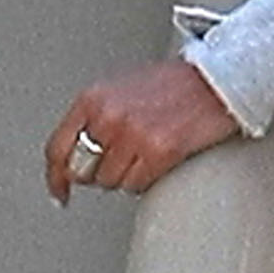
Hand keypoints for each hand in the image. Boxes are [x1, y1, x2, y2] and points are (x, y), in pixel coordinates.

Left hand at [45, 59, 239, 203]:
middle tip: (121, 161)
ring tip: (145, 152)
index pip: (58, 147)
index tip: (60, 191)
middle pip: (83, 171)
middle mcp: (108, 116)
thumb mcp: (121, 90)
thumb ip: (95, 117)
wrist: (217, 80)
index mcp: (94, 98)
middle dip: (98, 173)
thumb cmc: (175, 84)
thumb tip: (77, 155)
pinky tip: (157, 159)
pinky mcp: (158, 152)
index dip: (56, 177)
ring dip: (126, 176)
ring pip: (110, 182)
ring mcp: (132, 134)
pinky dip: (144, 179)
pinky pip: (135, 185)